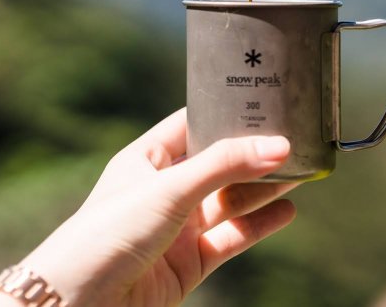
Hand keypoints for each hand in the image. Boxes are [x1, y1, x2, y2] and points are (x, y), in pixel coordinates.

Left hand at [16, 108, 296, 306]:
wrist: (82, 303)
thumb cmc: (109, 233)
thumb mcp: (169, 189)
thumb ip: (225, 166)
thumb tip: (278, 145)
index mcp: (147, 158)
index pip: (193, 124)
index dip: (227, 112)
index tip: (266, 99)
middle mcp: (163, 189)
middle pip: (218, 164)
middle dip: (254, 153)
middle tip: (295, 137)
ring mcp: (177, 226)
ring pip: (229, 200)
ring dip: (263, 187)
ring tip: (303, 170)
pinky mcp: (189, 262)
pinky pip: (232, 237)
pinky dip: (259, 225)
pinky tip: (286, 210)